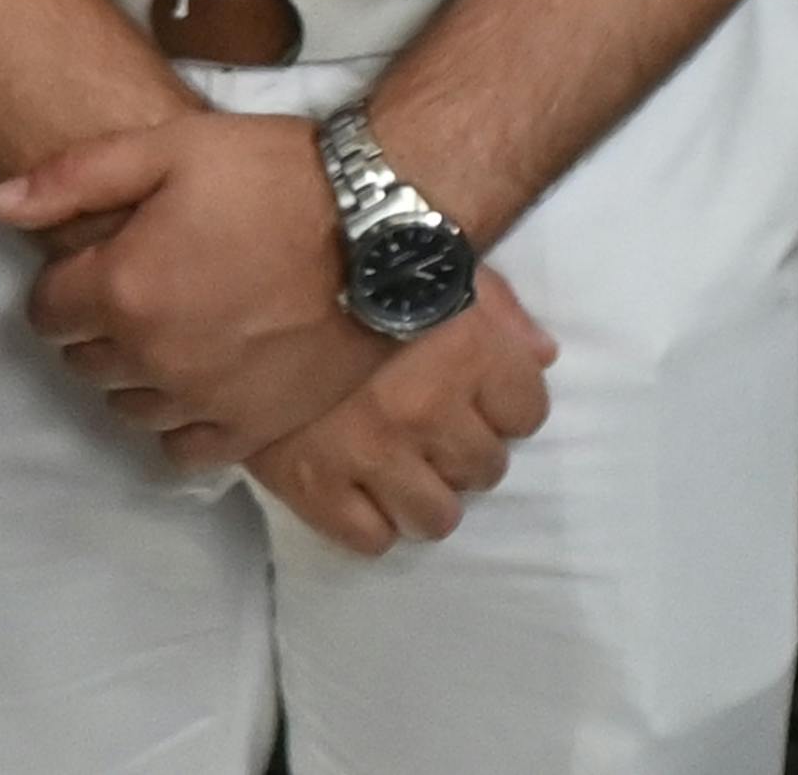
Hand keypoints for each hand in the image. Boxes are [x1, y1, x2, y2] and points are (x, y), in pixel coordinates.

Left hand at [0, 110, 384, 474]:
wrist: (381, 227)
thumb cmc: (275, 175)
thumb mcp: (173, 146)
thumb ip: (76, 176)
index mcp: (122, 289)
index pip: (47, 311)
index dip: (65, 281)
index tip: (97, 258)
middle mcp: (151, 357)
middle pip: (83, 362)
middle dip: (95, 325)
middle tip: (137, 285)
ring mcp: (202, 401)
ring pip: (127, 408)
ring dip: (133, 373)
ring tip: (169, 330)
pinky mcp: (251, 428)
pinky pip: (183, 450)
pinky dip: (178, 421)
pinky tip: (197, 383)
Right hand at [239, 267, 558, 551]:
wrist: (256, 270)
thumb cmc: (364, 259)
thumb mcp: (442, 262)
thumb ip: (502, 312)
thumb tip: (541, 359)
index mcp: (468, 353)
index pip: (528, 414)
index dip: (507, 405)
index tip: (479, 395)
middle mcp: (429, 411)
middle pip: (485, 468)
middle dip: (466, 449)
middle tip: (434, 427)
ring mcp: (371, 454)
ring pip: (436, 518)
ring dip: (427, 495)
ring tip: (402, 464)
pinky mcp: (314, 485)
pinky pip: (370, 539)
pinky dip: (372, 520)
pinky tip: (361, 487)